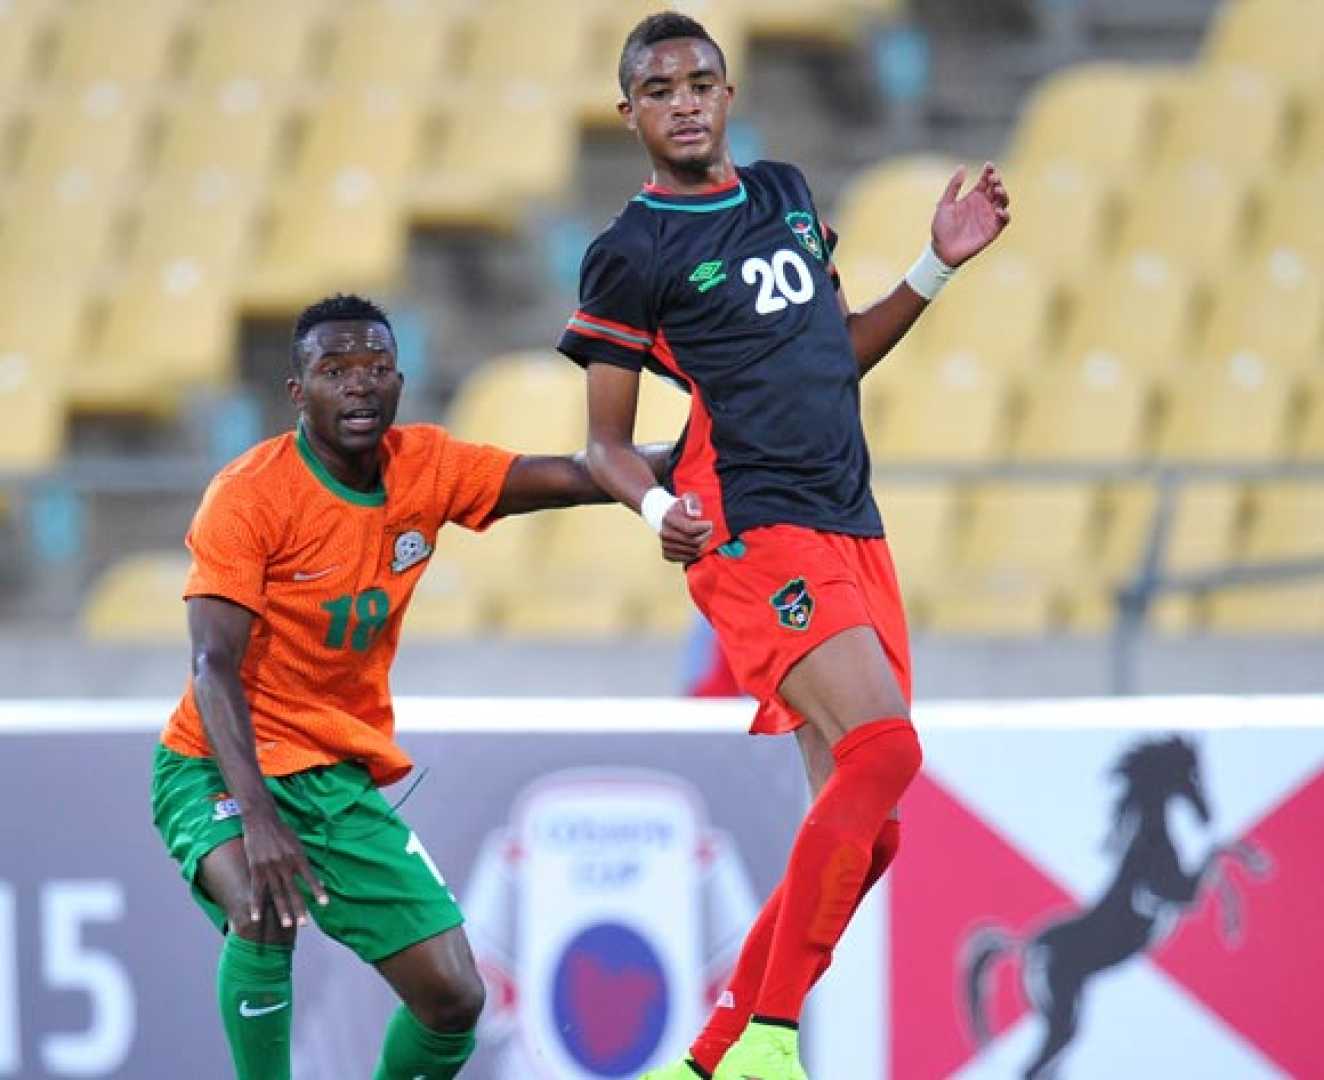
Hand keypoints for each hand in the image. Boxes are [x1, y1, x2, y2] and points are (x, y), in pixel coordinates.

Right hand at [243, 812, 327, 928]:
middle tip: (305, 923)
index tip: (325, 904)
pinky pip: (257, 890)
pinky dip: (257, 905)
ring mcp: (269, 867)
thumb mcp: (298, 843)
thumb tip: (317, 879)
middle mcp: (285, 864)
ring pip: (277, 893)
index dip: (317, 890)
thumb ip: (304, 861)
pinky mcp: (256, 869)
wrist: (262, 820)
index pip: (310, 877)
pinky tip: (257, 918)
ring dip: (282, 910)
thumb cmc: (283, 832)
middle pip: (293, 890)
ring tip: (287, 925)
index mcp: (298, 857)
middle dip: (299, 907)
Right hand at [660, 492, 711, 562]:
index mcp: (669, 518)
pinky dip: (694, 554)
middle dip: (705, 537)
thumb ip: (693, 503)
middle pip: (692, 542)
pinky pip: (685, 559)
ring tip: (704, 537)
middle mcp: (664, 533)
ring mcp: (664, 545)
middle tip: (709, 531)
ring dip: (701, 546)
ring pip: (691, 552)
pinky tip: (696, 545)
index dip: (704, 528)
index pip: (690, 529)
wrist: (662, 515)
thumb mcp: (687, 498)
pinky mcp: (667, 554)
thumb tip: (696, 515)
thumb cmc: (679, 507)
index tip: (710, 524)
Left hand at [931, 163, 1010, 267]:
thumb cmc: (941, 228)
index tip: (988, 165)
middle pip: (996, 189)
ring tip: (997, 190)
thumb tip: (962, 167)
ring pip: (1003, 202)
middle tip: (993, 178)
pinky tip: (999, 210)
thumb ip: (953, 187)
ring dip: (1003, 195)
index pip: (985, 181)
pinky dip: (1005, 215)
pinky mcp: (992, 230)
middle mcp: (983, 205)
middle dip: (997, 181)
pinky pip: (1004, 221)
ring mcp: (989, 217)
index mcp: (973, 197)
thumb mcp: (945, 204)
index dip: (989, 172)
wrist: (941, 250)